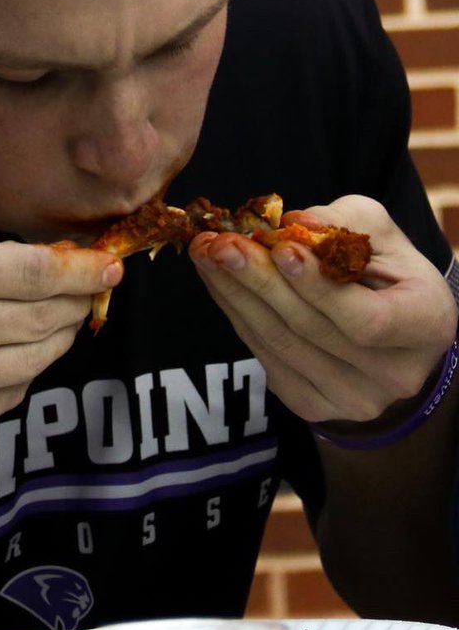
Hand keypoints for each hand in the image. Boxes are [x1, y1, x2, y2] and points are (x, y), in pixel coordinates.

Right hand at [0, 238, 119, 465]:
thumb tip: (36, 265)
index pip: (27, 268)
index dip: (77, 266)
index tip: (106, 261)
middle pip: (40, 314)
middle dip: (76, 301)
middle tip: (93, 290)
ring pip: (33, 358)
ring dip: (57, 338)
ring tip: (63, 321)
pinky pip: (8, 395)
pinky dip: (23, 373)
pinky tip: (16, 358)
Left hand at [189, 195, 456, 424]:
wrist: (386, 337)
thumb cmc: (380, 272)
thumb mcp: (378, 236)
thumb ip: (343, 223)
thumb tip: (296, 223)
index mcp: (425, 325)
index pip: (367, 318)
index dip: (319, 286)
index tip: (279, 246)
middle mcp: (394, 372)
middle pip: (311, 329)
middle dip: (258, 280)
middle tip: (220, 243)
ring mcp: (353, 398)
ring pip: (279, 343)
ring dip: (234, 293)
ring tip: (205, 252)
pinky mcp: (313, 406)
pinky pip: (263, 356)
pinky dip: (234, 312)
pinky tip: (215, 278)